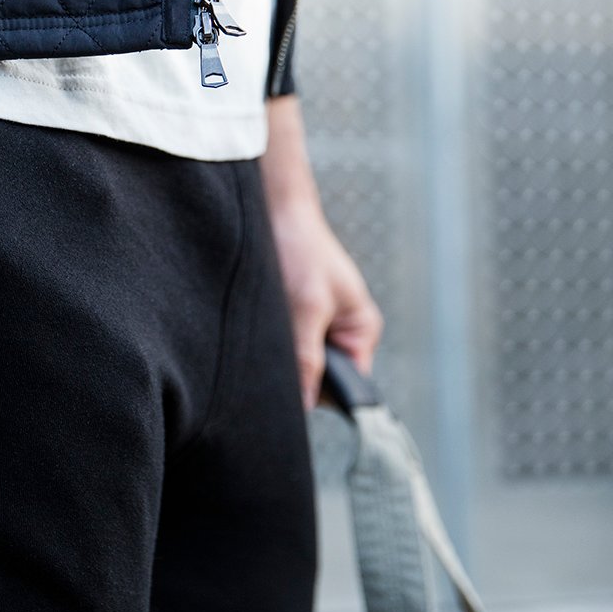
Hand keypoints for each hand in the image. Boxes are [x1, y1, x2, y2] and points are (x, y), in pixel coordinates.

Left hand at [260, 94, 382, 409]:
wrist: (271, 205)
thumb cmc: (300, 247)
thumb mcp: (306, 306)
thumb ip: (307, 358)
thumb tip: (302, 407)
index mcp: (360, 332)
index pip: (347, 389)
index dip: (320, 395)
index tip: (289, 396)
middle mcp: (338, 333)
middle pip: (318, 378)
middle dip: (294, 375)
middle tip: (267, 362)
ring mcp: (312, 325)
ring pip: (294, 362)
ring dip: (276, 356)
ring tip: (261, 334)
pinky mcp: (286, 316)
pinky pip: (277, 344)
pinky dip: (265, 341)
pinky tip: (252, 328)